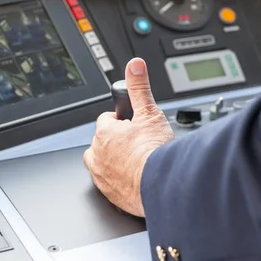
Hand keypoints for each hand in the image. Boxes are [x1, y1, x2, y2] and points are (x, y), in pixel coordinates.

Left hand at [83, 58, 174, 216]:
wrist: (163, 186)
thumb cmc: (155, 152)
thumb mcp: (150, 112)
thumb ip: (140, 88)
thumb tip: (134, 65)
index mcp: (104, 134)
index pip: (106, 120)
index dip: (122, 120)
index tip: (132, 124)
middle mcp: (97, 155)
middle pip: (102, 141)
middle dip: (117, 141)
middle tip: (138, 142)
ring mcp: (102, 177)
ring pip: (102, 163)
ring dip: (114, 160)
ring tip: (135, 160)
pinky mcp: (110, 195)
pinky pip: (110, 183)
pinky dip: (120, 179)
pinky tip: (136, 177)